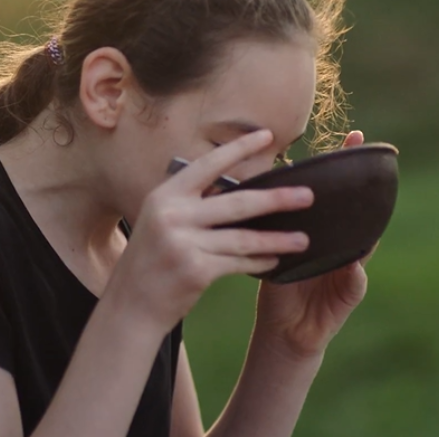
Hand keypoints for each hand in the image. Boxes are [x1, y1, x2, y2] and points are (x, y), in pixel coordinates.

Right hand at [113, 130, 315, 330]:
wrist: (131, 302)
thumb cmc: (150, 259)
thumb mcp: (159, 220)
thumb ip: (190, 203)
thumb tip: (234, 187)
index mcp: (165, 195)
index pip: (207, 165)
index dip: (238, 149)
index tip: (267, 135)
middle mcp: (172, 214)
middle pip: (236, 202)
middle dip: (276, 199)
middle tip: (307, 195)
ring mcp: (183, 242)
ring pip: (243, 237)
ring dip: (277, 238)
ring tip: (304, 238)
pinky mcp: (195, 269)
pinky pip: (238, 262)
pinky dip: (259, 262)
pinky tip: (276, 260)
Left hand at [252, 130, 372, 358]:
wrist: (283, 329)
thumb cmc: (275, 283)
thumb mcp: (268, 245)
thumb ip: (265, 221)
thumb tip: (242, 185)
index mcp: (318, 230)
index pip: (331, 194)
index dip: (341, 166)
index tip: (351, 134)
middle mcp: (337, 243)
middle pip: (351, 207)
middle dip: (359, 178)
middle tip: (363, 149)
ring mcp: (347, 266)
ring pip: (360, 238)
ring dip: (363, 219)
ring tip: (366, 196)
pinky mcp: (349, 293)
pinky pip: (355, 278)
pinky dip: (355, 268)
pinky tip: (356, 257)